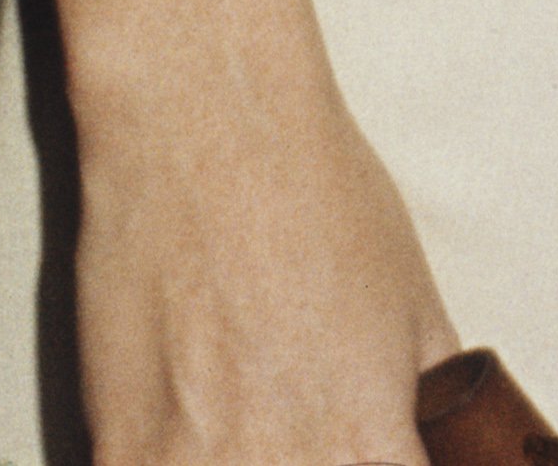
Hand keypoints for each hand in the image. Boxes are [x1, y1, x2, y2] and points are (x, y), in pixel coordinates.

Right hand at [71, 59, 451, 465]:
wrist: (204, 125)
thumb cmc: (317, 194)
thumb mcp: (413, 302)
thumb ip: (424, 402)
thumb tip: (438, 450)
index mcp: (368, 448)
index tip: (375, 451)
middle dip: (319, 464)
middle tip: (305, 429)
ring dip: (245, 464)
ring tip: (248, 417)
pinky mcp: (119, 458)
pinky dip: (176, 462)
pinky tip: (194, 428)